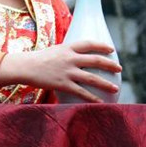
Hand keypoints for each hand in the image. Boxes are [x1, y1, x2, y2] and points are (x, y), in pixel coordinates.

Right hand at [0, 41, 121, 102]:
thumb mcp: (56, 50)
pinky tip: (101, 102)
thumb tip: (81, 55)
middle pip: (95, 60)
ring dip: (106, 83)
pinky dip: (92, 98)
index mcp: (68, 47)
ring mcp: (67, 72)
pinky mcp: (63, 84)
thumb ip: (69, 52)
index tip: (111, 50)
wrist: (25, 67)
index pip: (89, 44)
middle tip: (119, 69)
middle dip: (110, 65)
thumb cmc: (40, 59)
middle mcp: (70, 58)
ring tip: (115, 88)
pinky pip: (81, 92)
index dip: (102, 46)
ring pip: (92, 78)